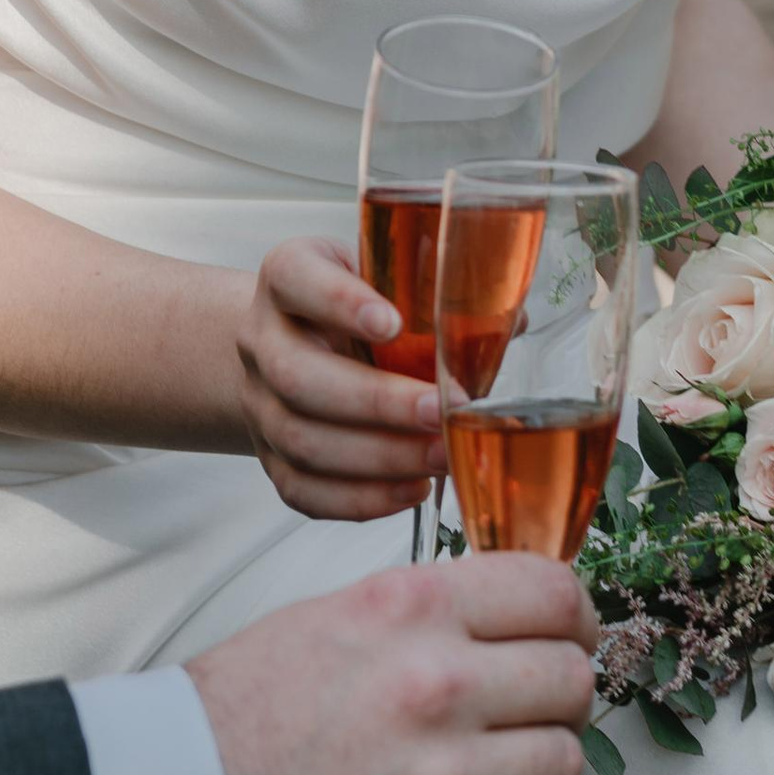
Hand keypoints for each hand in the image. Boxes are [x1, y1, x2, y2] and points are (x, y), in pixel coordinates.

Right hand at [186, 558, 598, 774]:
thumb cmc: (236, 718)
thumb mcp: (331, 618)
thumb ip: (425, 612)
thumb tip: (506, 619)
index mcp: (408, 609)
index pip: (550, 591)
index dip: (569, 615)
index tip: (566, 633)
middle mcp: (436, 684)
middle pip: (570, 678)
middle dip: (555, 695)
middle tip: (524, 711)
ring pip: (562, 761)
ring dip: (531, 770)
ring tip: (480, 774)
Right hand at [235, 236, 440, 521]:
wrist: (292, 344)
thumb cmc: (352, 307)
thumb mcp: (381, 276)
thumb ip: (436, 292)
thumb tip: (516, 321)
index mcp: (287, 276)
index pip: (295, 276)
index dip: (340, 301)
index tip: (394, 322)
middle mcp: (263, 338)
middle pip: (298, 376)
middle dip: (375, 402)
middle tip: (439, 411)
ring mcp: (258, 403)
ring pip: (302, 440)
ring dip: (379, 457)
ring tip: (439, 456)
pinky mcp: (270, 457)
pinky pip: (304, 490)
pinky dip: (361, 498)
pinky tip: (412, 488)